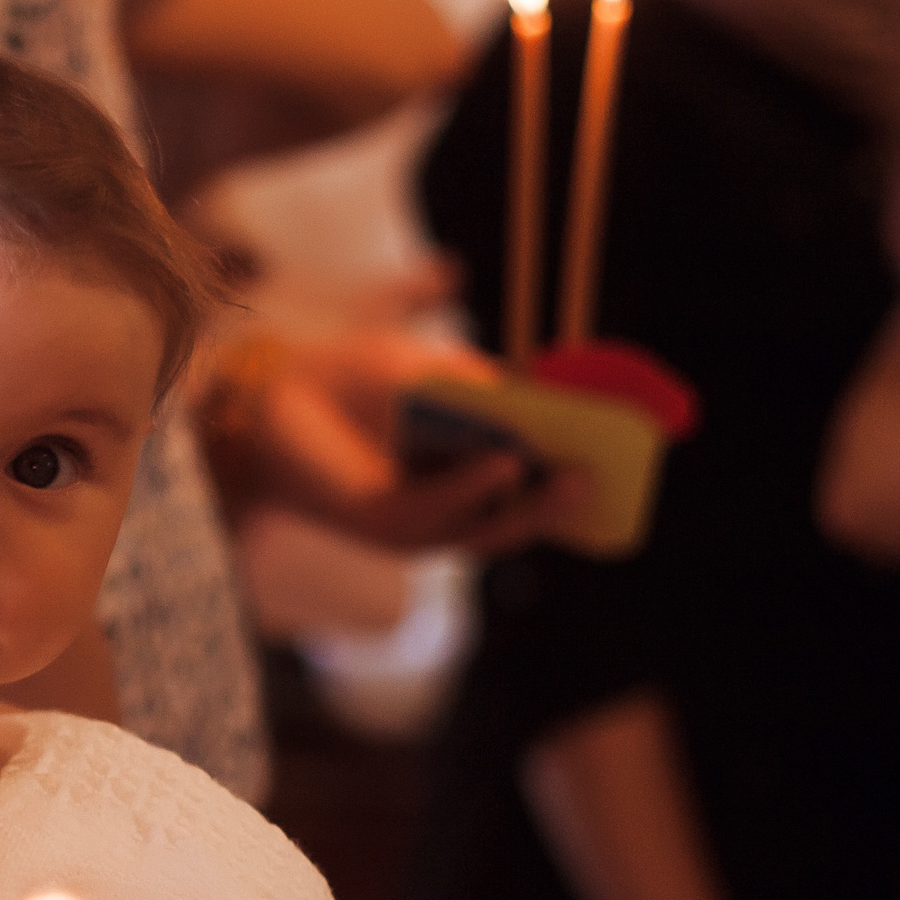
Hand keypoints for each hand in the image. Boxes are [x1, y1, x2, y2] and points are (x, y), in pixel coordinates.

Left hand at [208, 327, 584, 553]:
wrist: (266, 390)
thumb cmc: (349, 375)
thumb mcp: (428, 371)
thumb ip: (483, 387)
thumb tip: (539, 404)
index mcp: (467, 469)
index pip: (536, 483)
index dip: (582, 471)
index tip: (633, 447)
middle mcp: (447, 504)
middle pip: (521, 515)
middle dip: (567, 498)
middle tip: (609, 471)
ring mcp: (415, 521)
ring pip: (486, 528)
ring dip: (531, 503)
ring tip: (568, 473)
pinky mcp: (379, 525)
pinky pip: (434, 512)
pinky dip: (469, 487)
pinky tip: (500, 461)